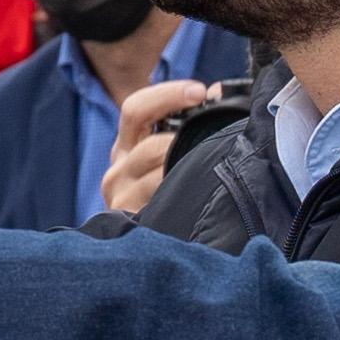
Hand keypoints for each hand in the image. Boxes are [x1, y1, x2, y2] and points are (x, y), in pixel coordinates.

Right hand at [100, 79, 212, 219]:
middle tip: (221, 134)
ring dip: (190, 167)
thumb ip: (189, 121)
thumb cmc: (168, 189)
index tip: (200, 92)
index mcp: (126, 145)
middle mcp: (117, 170)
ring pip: (161, 174)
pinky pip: (163, 202)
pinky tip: (200, 194)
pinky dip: (185, 194)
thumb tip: (220, 92)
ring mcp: (121, 197)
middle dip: (189, 138)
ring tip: (215, 167)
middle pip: (152, 146)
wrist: (148, 247)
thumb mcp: (168, 152)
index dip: (168, 95)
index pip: (135, 109)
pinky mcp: (131, 221)